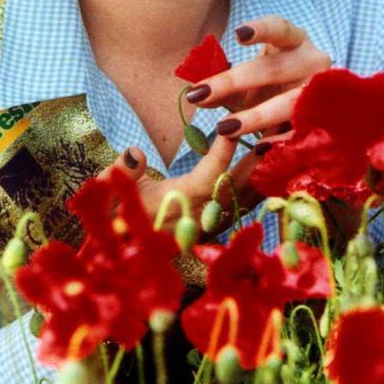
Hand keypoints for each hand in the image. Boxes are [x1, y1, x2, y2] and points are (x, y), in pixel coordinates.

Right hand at [99, 137, 264, 234]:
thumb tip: (136, 152)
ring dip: (261, 171)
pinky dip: (257, 181)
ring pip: (244, 198)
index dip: (219, 156)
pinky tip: (268, 162)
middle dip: (256, 161)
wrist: (115, 255)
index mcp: (173, 208)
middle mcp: (198, 219)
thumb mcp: (104, 194)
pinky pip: (242, 202)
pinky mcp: (213, 224)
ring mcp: (209, 224)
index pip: (205, 181)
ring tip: (279, 139)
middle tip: (273, 128)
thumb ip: (119, 173)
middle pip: (237, 190)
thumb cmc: (109, 218)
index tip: (230, 128)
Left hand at [185, 15, 330, 140]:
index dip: (262, 30)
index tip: (238, 35)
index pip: (280, 28)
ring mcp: (322, 91)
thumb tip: (197, 96)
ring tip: (224, 128)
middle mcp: (313, 61)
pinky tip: (258, 148)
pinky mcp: (326, 120)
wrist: (312, 108)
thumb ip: (225, 87)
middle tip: (199, 95)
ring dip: (256, 116)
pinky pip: (302, 131)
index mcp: (295, 41)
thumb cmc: (274, 85)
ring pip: (289, 103)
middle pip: (273, 69)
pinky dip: (280, 140)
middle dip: (234, 82)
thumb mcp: (250, 80)